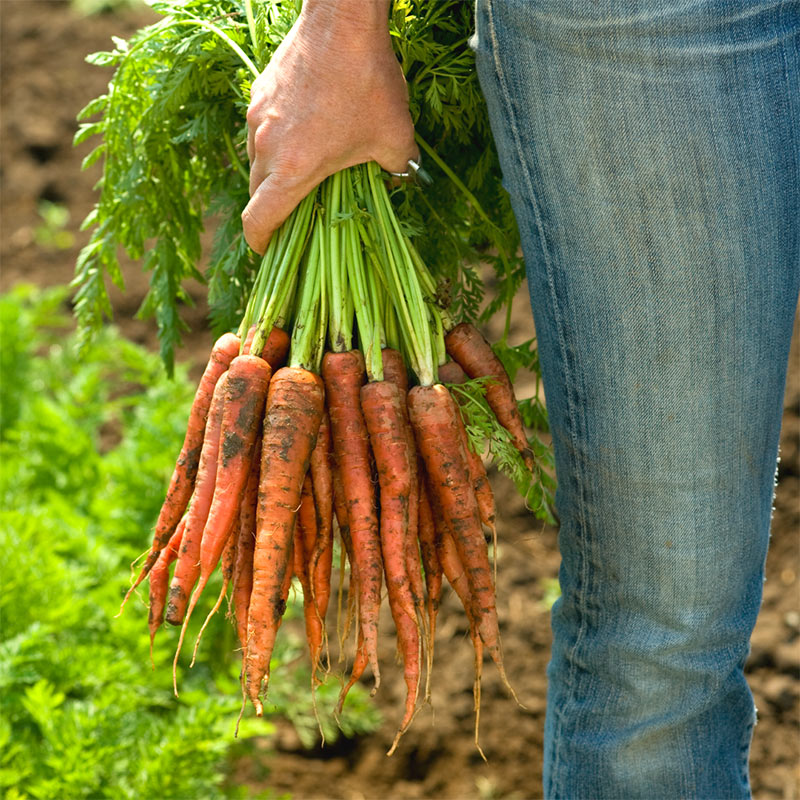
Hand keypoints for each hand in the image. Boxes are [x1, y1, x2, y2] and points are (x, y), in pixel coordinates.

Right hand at [242, 1, 416, 253]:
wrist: (342, 19)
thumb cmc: (370, 82)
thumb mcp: (395, 136)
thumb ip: (397, 169)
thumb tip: (402, 180)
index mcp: (293, 169)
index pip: (259, 221)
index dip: (262, 244)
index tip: (272, 252)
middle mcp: (267, 147)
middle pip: (256, 195)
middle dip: (273, 213)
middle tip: (298, 218)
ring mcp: (257, 118)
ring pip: (257, 162)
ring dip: (275, 177)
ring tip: (306, 174)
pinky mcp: (258, 94)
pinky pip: (261, 132)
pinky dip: (277, 145)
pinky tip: (306, 134)